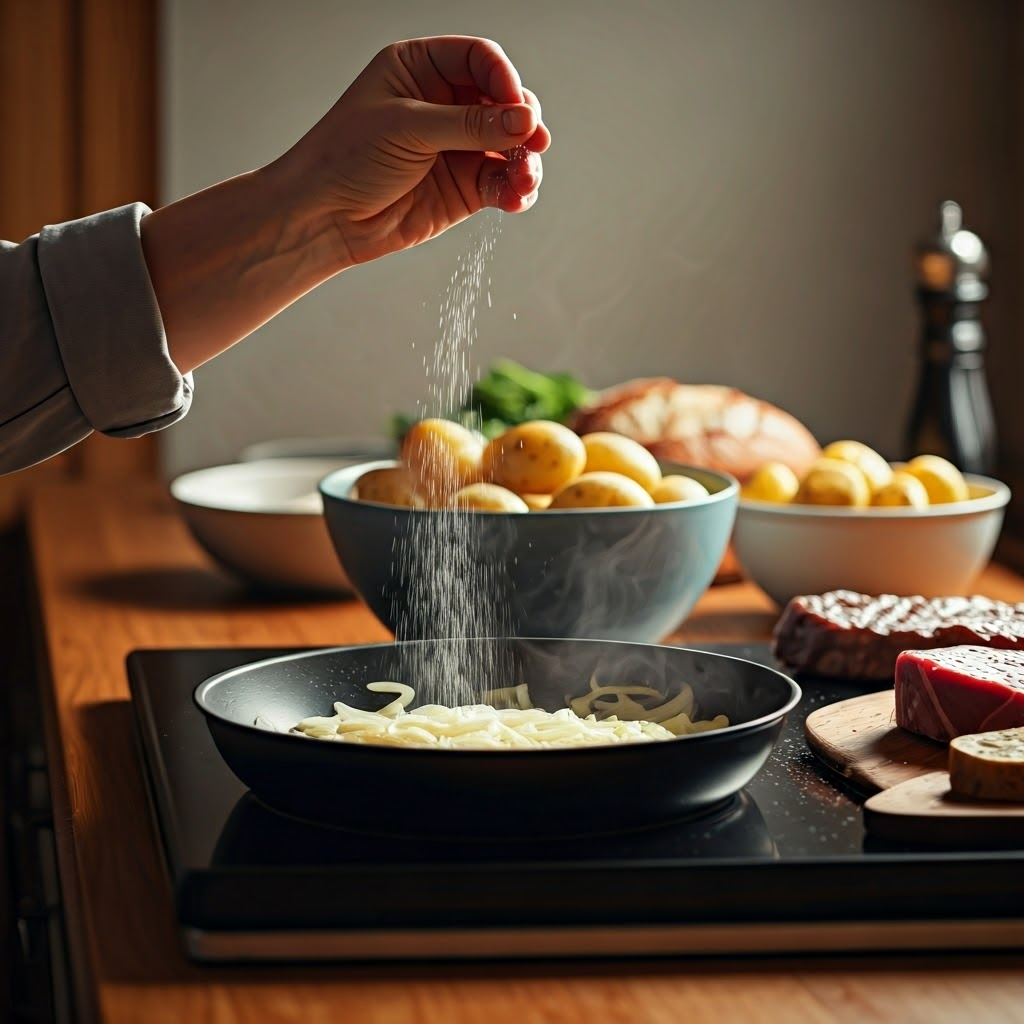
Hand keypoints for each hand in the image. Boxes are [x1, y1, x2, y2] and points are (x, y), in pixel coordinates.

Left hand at [276, 36, 550, 265]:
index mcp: (420, 69)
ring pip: (509, 146)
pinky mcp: (463, 187)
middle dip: (523, 123)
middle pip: (504, 102)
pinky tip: (516, 198)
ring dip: (524, 162)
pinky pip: (501, 183)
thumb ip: (467, 125)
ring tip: (524, 179)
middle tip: (532, 143)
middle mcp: (443, 104)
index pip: (480, 59)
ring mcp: (456, 147)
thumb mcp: (406, 128)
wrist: (324, 217)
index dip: (504, 79)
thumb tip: (522, 120)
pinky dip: (514, 190)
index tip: (517, 106)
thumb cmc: (345, 159)